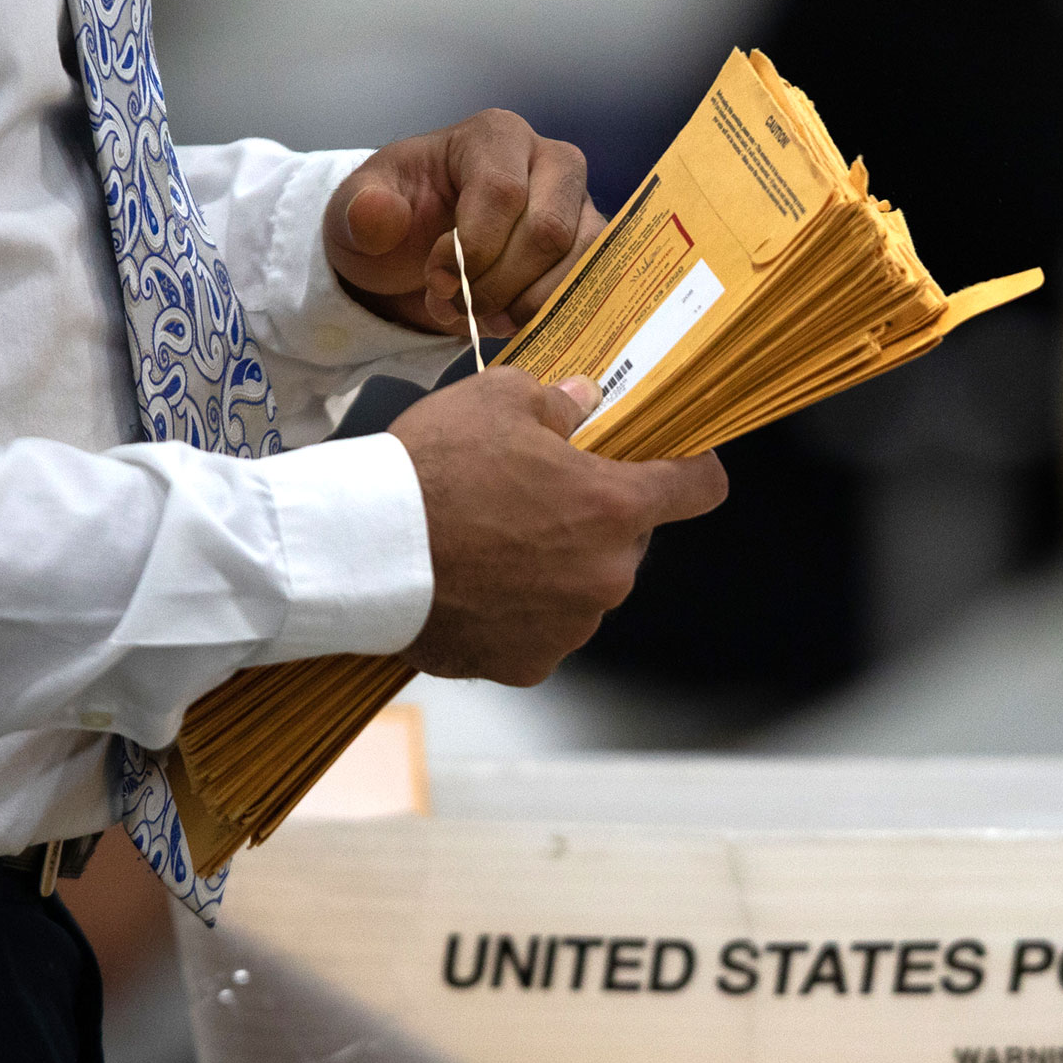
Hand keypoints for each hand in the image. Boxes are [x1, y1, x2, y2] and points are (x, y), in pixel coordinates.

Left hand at [327, 110, 603, 338]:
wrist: (411, 255)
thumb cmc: (391, 222)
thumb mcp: (353, 213)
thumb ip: (360, 210)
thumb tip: (378, 213)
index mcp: (494, 136)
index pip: (504, 192)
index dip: (473, 249)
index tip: (437, 281)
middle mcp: (549, 161)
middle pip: (549, 230)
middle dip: (498, 284)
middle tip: (454, 306)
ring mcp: (577, 206)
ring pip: (579, 261)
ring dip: (525, 305)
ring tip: (479, 317)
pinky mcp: (589, 249)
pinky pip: (592, 286)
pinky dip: (548, 315)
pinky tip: (507, 323)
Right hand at [389, 368, 726, 684]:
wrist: (363, 551)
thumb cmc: (434, 467)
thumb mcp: (497, 399)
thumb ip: (557, 402)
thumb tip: (585, 401)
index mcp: (614, 506)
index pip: (698, 489)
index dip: (694, 470)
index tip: (681, 463)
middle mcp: (606, 575)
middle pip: (627, 542)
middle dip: (594, 519)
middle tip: (536, 496)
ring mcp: (569, 627)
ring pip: (581, 589)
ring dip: (555, 568)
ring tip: (490, 545)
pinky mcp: (526, 664)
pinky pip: (538, 631)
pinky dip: (517, 612)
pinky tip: (473, 586)